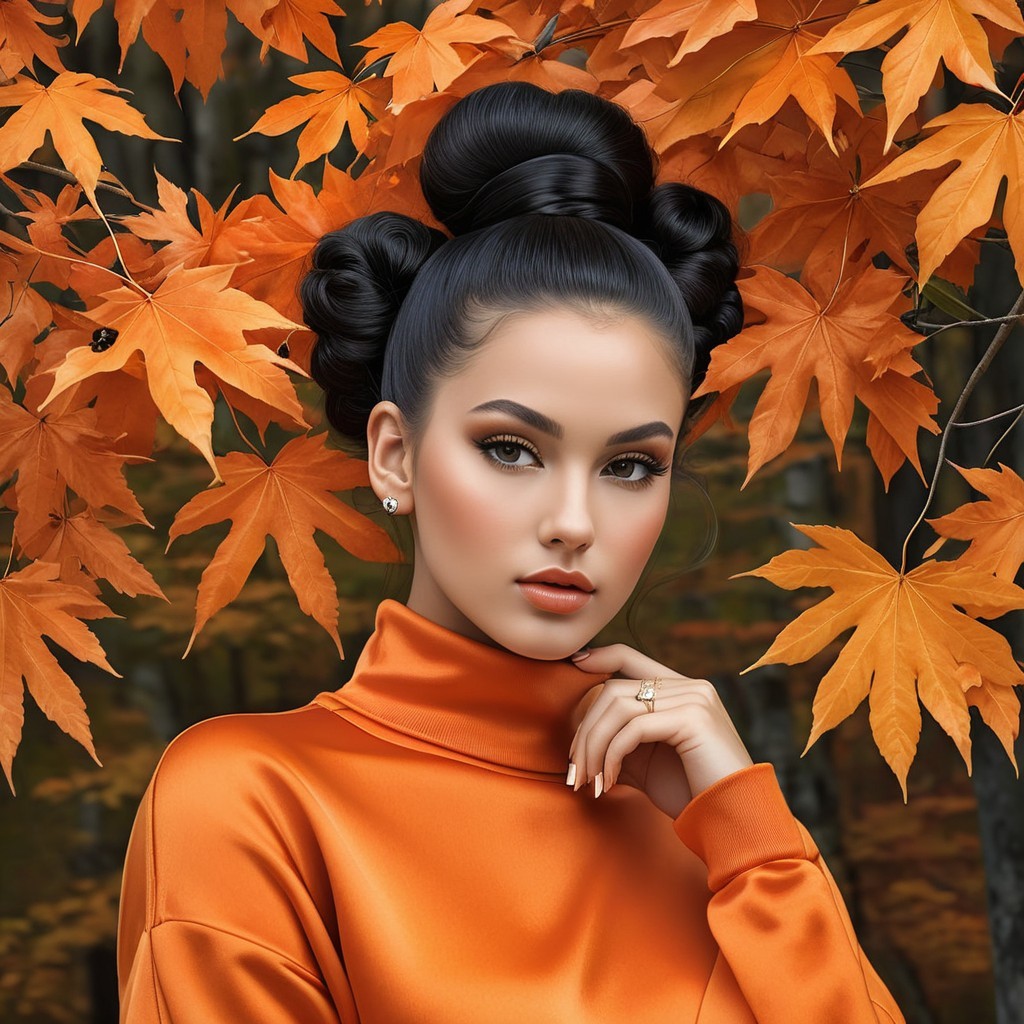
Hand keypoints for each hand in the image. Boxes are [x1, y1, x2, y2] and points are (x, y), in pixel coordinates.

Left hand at [567, 643, 753, 818]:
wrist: (733, 820)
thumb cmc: (691, 793)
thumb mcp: (649, 761)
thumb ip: (622, 739)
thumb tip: (582, 735)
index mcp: (684, 690)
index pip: (631, 657)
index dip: (600, 656)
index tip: (575, 665)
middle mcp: (691, 686)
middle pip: (614, 688)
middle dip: (586, 730)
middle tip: (575, 771)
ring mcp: (694, 698)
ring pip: (619, 707)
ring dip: (594, 747)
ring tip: (588, 781)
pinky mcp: (693, 718)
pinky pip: (633, 728)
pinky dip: (612, 755)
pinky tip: (609, 781)